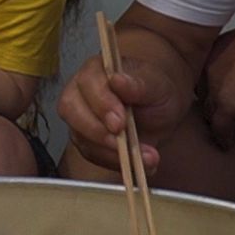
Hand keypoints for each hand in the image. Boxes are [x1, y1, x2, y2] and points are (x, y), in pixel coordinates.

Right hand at [57, 51, 182, 173]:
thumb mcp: (157, 86)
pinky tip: (138, 163)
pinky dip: (114, 162)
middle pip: (71, 110)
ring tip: (143, 158)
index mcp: (96, 70)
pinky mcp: (85, 141)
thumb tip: (117, 80)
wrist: (162, 111)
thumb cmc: (157, 91)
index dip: (101, 104)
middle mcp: (80, 92)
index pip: (87, 84)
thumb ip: (138, 84)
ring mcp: (79, 118)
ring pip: (80, 137)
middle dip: (97, 130)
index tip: (120, 122)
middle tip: (122, 143)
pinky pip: (92, 155)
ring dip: (110, 152)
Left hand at [200, 23, 234, 148]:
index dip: (213, 84)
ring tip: (222, 129)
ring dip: (215, 120)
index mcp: (218, 47)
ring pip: (209, 110)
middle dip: (210, 101)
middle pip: (203, 90)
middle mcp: (210, 65)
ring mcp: (216, 87)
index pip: (207, 71)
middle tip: (217, 112)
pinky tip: (227, 144)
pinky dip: (223, 137)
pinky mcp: (227, 106)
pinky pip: (220, 127)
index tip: (221, 92)